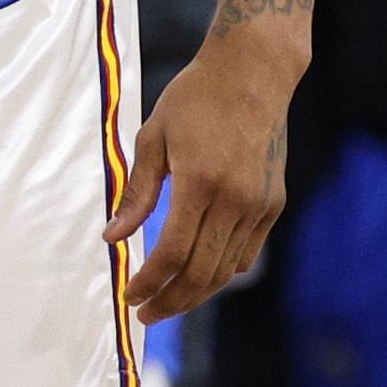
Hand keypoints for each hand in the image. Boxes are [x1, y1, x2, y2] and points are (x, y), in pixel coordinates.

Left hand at [111, 19, 304, 320]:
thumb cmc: (195, 98)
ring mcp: (259, 204)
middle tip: (144, 314)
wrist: (254, 71)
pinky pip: (246, 254)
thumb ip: (136, 193)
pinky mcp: (274, 203)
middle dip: (169, 301)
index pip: (172, 253)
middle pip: (201, 273)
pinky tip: (198, 275)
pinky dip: (221, 273)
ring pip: (225, 270)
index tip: (129, 296)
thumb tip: (112, 238)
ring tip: (167, 300)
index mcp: (200, 181)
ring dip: (194, 293)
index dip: (148, 282)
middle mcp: (235, 198)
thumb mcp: (153, 138)